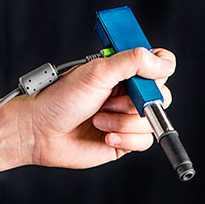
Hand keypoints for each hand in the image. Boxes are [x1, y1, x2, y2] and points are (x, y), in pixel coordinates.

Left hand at [0, 47, 174, 173]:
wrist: (41, 133)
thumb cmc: (59, 100)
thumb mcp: (97, 72)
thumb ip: (132, 62)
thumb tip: (163, 62)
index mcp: (123, 71)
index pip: (160, 64)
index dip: (158, 70)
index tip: (141, 77)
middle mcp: (128, 94)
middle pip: (160, 96)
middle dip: (134, 102)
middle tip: (109, 101)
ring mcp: (127, 118)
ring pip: (151, 121)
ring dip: (123, 122)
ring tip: (98, 119)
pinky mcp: (125, 141)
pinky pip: (144, 141)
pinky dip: (124, 139)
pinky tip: (105, 136)